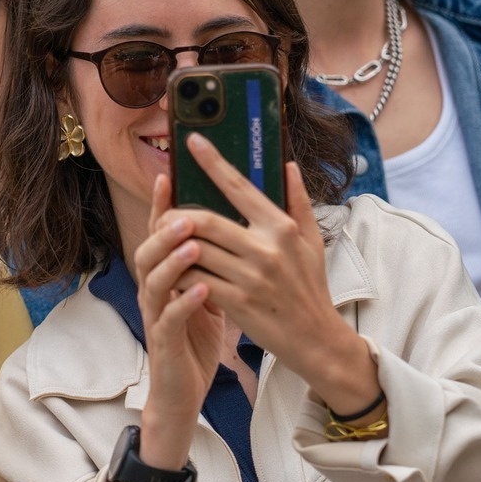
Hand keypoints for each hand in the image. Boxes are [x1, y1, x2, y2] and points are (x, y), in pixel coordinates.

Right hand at [133, 172, 222, 470]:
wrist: (184, 391)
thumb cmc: (197, 338)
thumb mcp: (208, 292)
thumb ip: (215, 260)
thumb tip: (236, 223)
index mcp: (167, 275)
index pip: (161, 233)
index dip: (162, 205)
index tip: (169, 175)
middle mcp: (155, 291)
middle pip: (149, 251)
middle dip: (165, 230)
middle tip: (186, 214)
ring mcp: (157, 316)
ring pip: (154, 282)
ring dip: (172, 261)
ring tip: (192, 244)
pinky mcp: (165, 343)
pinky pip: (170, 319)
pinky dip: (185, 303)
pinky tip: (203, 291)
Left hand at [169, 137, 377, 413]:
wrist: (317, 339)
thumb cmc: (311, 287)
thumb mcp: (313, 242)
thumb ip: (299, 201)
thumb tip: (288, 165)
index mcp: (282, 228)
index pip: (239, 187)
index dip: (212, 162)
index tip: (192, 142)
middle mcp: (265, 248)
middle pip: (205, 220)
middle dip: (176, 215)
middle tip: (164, 214)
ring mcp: (250, 277)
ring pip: (195, 251)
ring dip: (173, 246)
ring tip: (164, 242)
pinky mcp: (237, 303)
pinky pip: (196, 281)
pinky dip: (180, 274)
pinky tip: (174, 271)